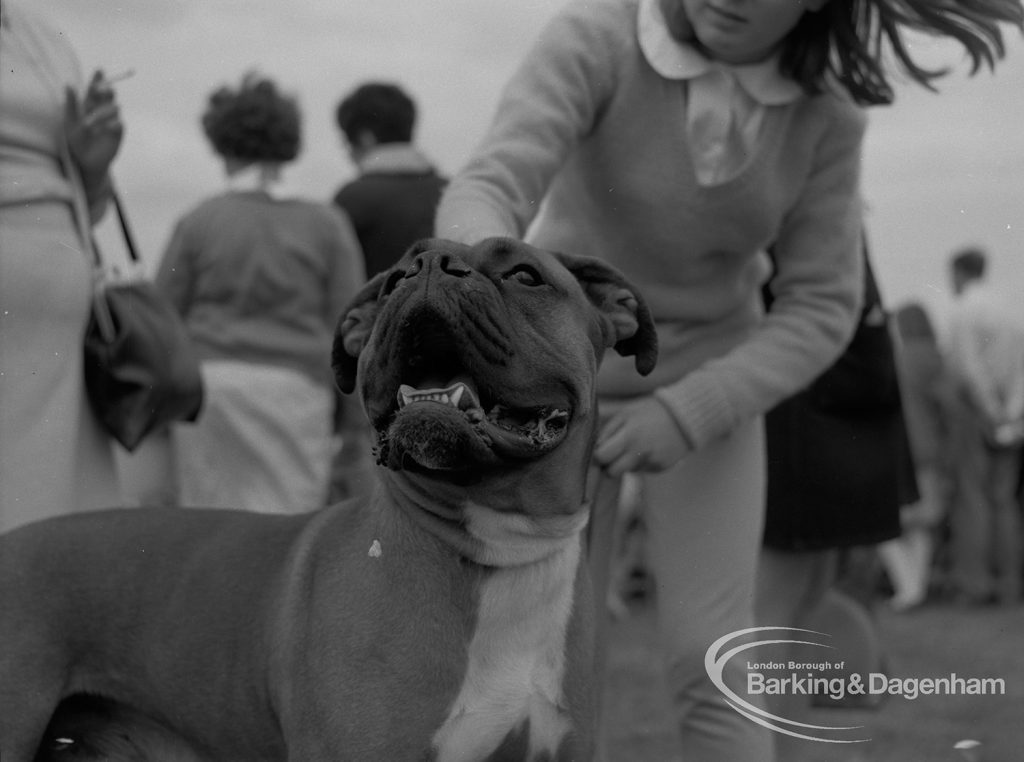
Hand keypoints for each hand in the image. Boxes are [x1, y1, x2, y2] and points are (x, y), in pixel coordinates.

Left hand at [65, 70, 123, 186]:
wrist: (87, 162)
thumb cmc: (76, 142)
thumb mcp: (70, 123)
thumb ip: (70, 104)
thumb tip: (69, 84)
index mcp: (89, 106)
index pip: (95, 89)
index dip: (98, 79)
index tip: (100, 70)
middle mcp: (102, 111)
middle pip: (108, 96)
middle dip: (106, 91)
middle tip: (102, 89)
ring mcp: (112, 121)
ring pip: (113, 109)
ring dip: (104, 111)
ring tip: (93, 121)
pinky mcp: (118, 133)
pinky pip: (118, 124)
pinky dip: (112, 124)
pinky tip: (106, 127)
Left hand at [593, 396, 690, 476]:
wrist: (685, 417)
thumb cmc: (650, 412)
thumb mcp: (626, 413)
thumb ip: (608, 431)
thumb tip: (595, 450)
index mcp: (628, 436)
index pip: (601, 457)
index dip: (598, 456)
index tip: (601, 450)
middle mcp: (640, 452)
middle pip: (612, 472)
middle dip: (609, 465)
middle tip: (615, 453)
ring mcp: (651, 462)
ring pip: (627, 472)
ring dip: (626, 463)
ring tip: (636, 446)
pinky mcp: (661, 467)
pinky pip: (642, 470)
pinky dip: (641, 462)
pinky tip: (650, 448)